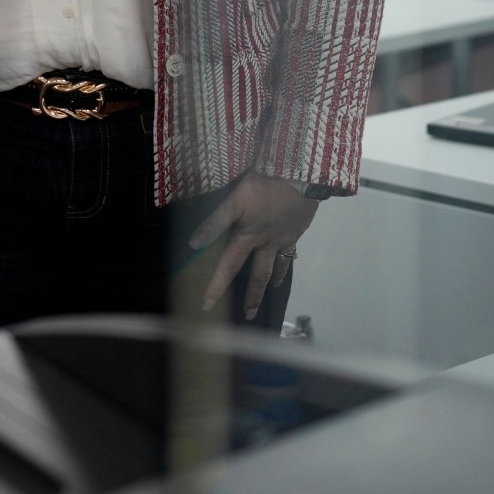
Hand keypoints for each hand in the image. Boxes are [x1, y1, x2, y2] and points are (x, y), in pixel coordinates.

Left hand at [189, 175, 320, 317]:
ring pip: (273, 268)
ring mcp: (282, 240)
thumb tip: (194, 244)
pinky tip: (281, 275)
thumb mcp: (234, 200)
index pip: (228, 266)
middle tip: (248, 316)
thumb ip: (215, 222)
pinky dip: (283, 268)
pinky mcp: (295, 232)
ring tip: (266, 296)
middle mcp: (264, 244)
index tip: (207, 306)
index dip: (216, 286)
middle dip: (251, 297)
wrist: (299, 177)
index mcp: (247, 237)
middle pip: (256, 275)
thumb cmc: (264, 186)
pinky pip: (289, 255)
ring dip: (267, 286)